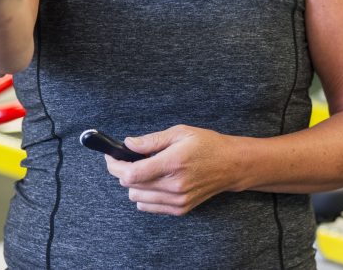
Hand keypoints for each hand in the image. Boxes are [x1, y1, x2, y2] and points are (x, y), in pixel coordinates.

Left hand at [104, 125, 237, 215]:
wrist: (231, 165)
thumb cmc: (207, 145)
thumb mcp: (180, 132)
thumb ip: (151, 141)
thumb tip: (128, 143)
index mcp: (173, 163)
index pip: (131, 174)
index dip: (115, 165)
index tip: (111, 156)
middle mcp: (174, 185)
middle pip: (131, 186)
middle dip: (124, 171)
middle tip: (130, 159)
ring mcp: (177, 200)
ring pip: (137, 198)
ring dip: (135, 184)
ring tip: (147, 170)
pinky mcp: (180, 209)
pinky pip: (148, 207)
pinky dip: (145, 195)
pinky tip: (155, 182)